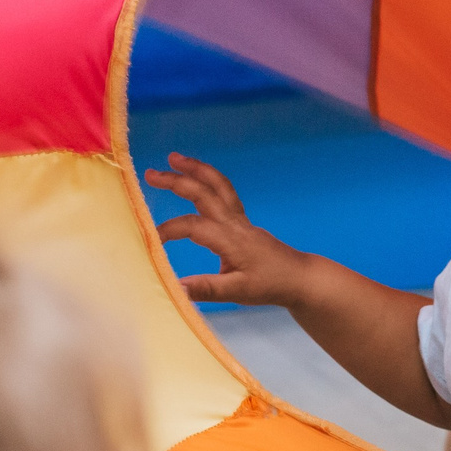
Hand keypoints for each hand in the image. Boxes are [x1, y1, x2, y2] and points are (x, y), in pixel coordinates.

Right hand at [140, 154, 312, 307]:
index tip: (150, 239)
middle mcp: (235, 224)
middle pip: (204, 193)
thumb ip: (207, 289)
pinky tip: (198, 178)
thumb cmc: (271, 285)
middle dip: (177, 181)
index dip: (169, 229)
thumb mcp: (238, 291)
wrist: (299, 278)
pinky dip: (209, 181)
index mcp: (231, 239)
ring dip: (197, 170)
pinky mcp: (244, 223)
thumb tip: (176, 288)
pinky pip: (225, 193)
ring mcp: (240, 220)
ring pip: (218, 186)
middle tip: (150, 173)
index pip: (193, 226)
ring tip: (175, 158)